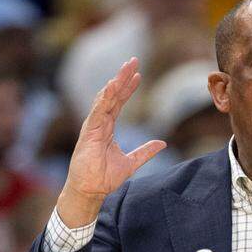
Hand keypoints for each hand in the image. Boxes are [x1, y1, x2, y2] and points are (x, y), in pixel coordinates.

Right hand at [57, 57, 165, 226]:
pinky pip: (98, 110)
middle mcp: (99, 123)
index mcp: (107, 127)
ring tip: (125, 68)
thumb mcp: (131, 163)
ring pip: (105, 98)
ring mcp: (93, 125)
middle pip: (112, 95)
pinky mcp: (89, 131)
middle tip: (133, 61)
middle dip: (122, 78)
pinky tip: (112, 86)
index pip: (119, 102)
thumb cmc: (104, 177)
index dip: (128, 88)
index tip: (138, 75)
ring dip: (115, 82)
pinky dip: (105, 98)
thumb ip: (145, 151)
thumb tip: (162, 143)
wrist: (91, 190)